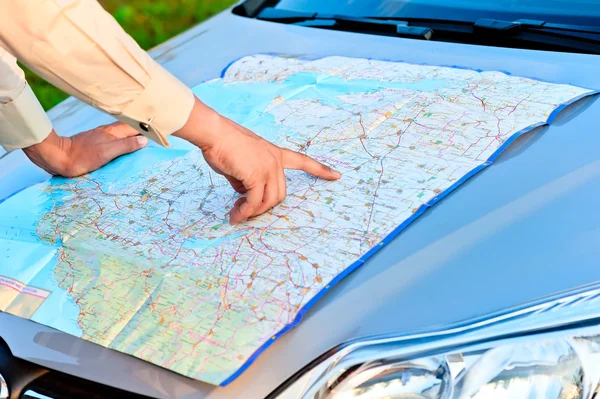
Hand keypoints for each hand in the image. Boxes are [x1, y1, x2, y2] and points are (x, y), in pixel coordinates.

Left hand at [23, 122, 147, 176]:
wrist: (57, 156)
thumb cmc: (83, 156)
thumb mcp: (107, 153)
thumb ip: (126, 146)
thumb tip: (144, 140)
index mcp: (113, 132)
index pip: (135, 127)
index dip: (148, 127)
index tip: (161, 128)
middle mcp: (107, 132)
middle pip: (129, 127)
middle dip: (142, 128)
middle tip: (156, 132)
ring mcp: (100, 136)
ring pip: (121, 132)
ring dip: (132, 134)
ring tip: (143, 138)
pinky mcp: (94, 143)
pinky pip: (113, 138)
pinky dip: (122, 139)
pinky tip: (123, 144)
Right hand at [174, 98, 341, 223]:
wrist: (214, 132)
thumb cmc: (223, 144)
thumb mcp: (241, 163)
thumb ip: (248, 178)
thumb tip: (246, 195)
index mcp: (275, 153)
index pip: (303, 161)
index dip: (320, 170)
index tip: (337, 175)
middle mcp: (276, 160)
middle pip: (280, 194)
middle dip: (264, 207)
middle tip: (244, 212)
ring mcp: (268, 167)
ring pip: (270, 200)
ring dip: (253, 212)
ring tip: (237, 215)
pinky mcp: (256, 175)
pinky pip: (254, 201)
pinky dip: (245, 211)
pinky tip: (236, 214)